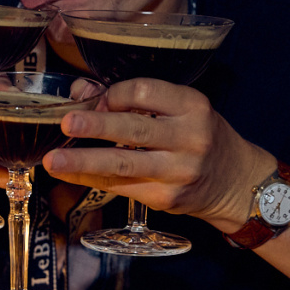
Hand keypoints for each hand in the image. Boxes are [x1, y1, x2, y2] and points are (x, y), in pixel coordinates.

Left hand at [42, 78, 272, 228]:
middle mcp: (189, 138)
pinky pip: (122, 187)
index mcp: (192, 106)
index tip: (98, 98)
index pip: (146, 91)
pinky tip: (69, 175)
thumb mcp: (181, 110)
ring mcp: (179, 171)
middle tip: (66, 123)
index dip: (115, 93)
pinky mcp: (167, 198)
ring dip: (84, 162)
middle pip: (135, 128)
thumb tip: (80, 93)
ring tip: (53, 161)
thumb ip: (135, 100)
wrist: (235, 181)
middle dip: (96, 125)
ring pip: (125, 164)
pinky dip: (92, 180)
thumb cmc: (200, 136)